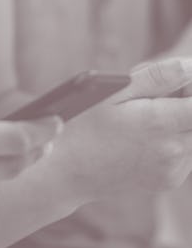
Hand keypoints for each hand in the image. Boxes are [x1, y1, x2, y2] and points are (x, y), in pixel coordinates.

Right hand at [49, 56, 191, 202]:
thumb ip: (156, 77)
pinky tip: (143, 138)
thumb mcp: (112, 93)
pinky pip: (184, 155)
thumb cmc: (84, 125)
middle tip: (152, 97)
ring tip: (144, 118)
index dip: (190, 89)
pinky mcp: (169, 181)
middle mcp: (173, 150)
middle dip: (183, 103)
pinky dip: (172, 141)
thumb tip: (188, 66)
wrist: (68, 171)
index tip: (176, 82)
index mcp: (159, 123)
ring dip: (179, 123)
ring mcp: (173, 170)